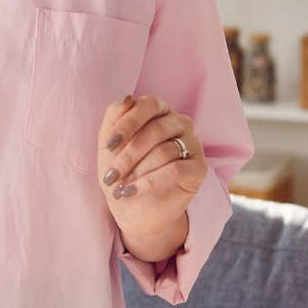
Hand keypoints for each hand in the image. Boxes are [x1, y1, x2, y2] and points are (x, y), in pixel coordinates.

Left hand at [98, 94, 207, 239]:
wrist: (134, 209)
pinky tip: (133, 191)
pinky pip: (175, 170)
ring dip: (137, 171)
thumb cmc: (123, 171)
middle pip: (155, 130)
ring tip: (121, 188)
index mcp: (158, 110)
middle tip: (111, 176)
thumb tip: (126, 99)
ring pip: (164, 152)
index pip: (147, 105)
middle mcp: (179, 122)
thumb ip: (113, 119)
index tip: (108, 146)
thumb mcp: (109, 145)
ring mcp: (193, 144)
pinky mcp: (199, 168)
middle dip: (128, 155)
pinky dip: (150, 182)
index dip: (127, 124)